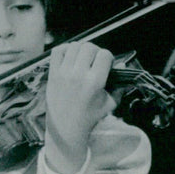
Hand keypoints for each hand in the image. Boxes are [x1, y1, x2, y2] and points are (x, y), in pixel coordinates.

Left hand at [44, 42, 114, 173]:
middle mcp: (78, 75)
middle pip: (89, 47)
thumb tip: (122, 64)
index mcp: (94, 82)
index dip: (108, 58)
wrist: (65, 127)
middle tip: (94, 61)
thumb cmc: (89, 117)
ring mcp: (63, 73)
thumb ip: (119, 85)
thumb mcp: (110, 104)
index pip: (104, 55)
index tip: (107, 65)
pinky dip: (65, 49)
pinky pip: (57, 51)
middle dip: (95, 51)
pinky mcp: (52, 74)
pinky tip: (70, 57)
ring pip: (74, 46)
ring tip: (82, 59)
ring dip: (81, 49)